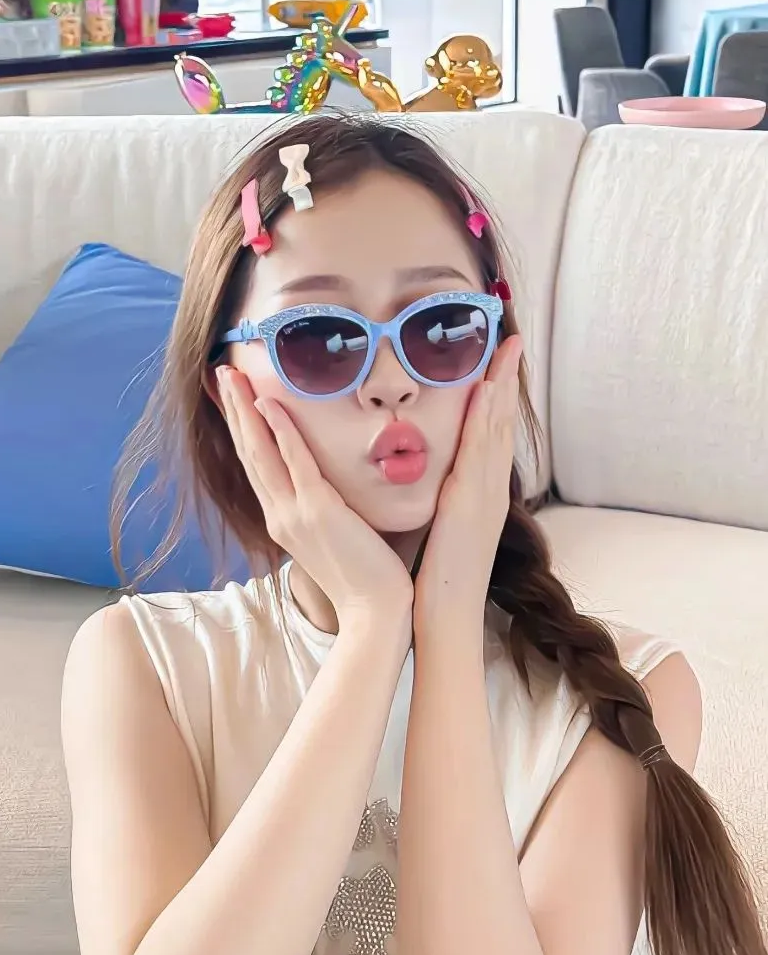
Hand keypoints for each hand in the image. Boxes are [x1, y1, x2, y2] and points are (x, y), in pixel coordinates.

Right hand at [217, 368, 412, 634]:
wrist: (375, 612)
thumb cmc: (364, 577)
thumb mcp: (334, 537)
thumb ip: (323, 509)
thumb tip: (327, 486)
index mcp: (282, 519)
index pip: (255, 464)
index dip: (240, 427)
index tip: (230, 396)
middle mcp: (279, 514)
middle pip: (248, 451)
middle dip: (233, 409)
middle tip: (222, 371)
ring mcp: (295, 514)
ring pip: (261, 452)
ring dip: (245, 410)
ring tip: (232, 375)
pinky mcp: (320, 512)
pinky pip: (297, 463)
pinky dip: (281, 432)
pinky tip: (270, 404)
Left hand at [414, 334, 522, 634]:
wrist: (448, 615)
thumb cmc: (441, 577)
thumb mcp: (446, 527)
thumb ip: (447, 499)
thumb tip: (441, 479)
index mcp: (481, 492)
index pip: (493, 433)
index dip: (498, 395)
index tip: (498, 361)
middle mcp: (489, 488)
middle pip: (503, 422)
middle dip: (508, 380)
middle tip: (513, 340)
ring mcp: (484, 494)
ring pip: (497, 430)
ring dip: (502, 387)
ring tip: (506, 350)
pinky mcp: (471, 504)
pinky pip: (480, 453)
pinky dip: (485, 419)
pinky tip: (485, 391)